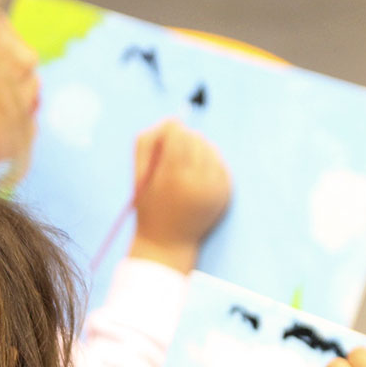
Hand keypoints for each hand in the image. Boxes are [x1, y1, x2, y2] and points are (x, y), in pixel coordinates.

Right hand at [128, 120, 230, 272]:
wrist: (168, 245)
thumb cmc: (148, 208)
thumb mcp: (139, 177)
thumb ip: (147, 143)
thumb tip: (172, 121)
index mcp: (174, 176)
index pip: (178, 132)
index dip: (168, 134)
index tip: (163, 144)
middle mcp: (199, 181)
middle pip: (195, 138)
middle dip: (183, 143)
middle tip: (172, 160)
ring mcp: (216, 188)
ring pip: (210, 148)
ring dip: (197, 153)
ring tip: (184, 172)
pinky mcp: (226, 193)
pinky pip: (220, 163)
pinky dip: (208, 166)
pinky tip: (196, 180)